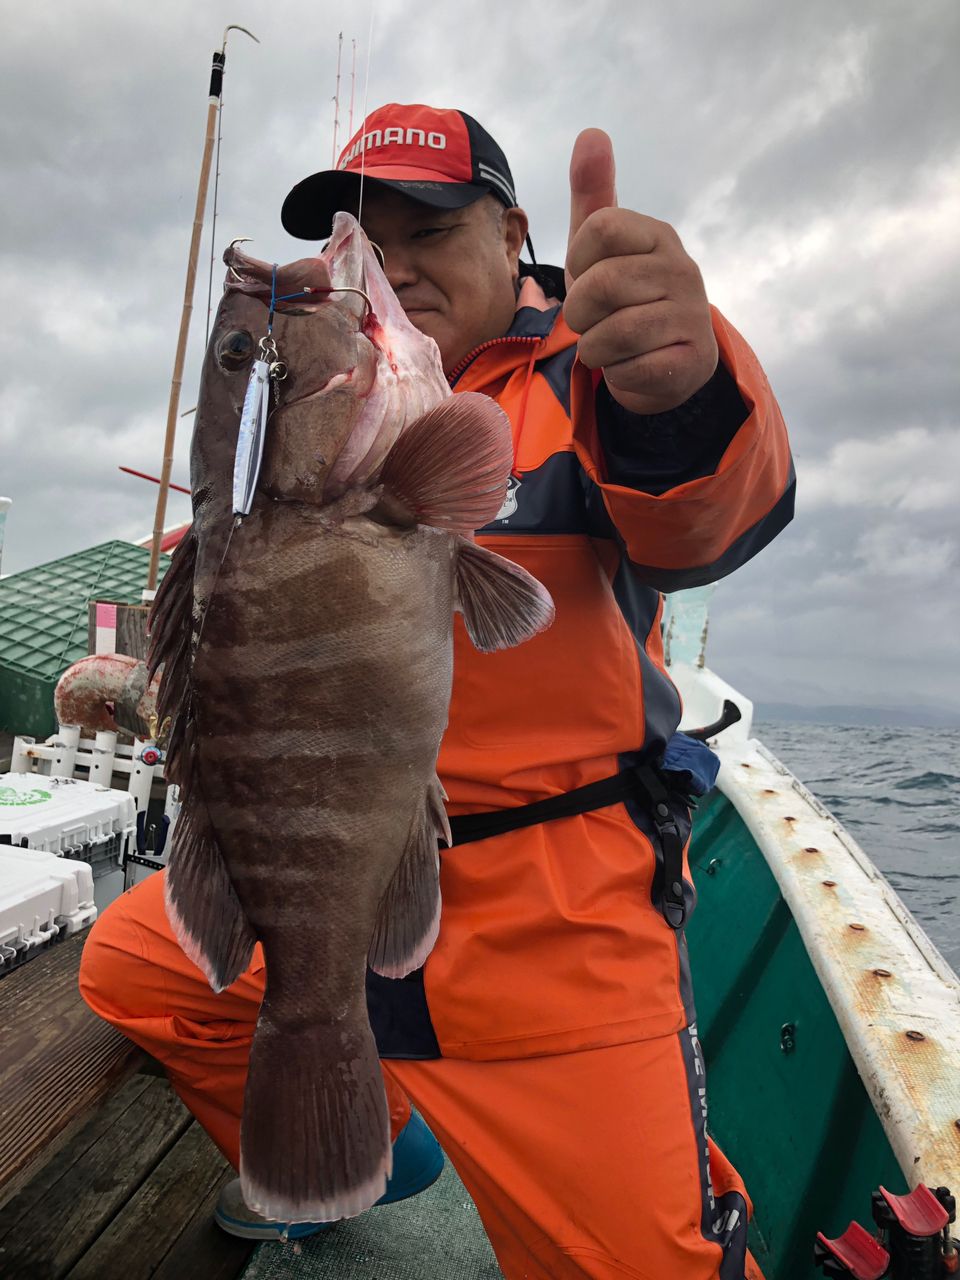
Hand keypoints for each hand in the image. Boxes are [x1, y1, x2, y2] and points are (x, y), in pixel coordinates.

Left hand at [563, 129, 718, 415]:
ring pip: (609, 333)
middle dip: (580, 314)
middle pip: (598, 285)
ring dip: (595, 348)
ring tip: (611, 345)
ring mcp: (690, 315)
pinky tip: (632, 366)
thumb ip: (594, 195)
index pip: (598, 229)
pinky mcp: (689, 360)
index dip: (577, 260)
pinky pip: (627, 369)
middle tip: (595, 321)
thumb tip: (591, 132)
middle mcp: (682, 269)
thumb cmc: (625, 300)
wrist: (668, 365)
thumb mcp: (601, 249)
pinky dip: (617, 375)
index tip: (589, 276)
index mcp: (659, 235)